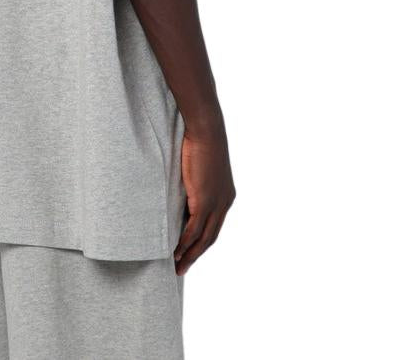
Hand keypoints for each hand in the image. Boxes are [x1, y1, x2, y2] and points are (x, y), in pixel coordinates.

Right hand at [174, 119, 235, 274]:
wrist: (206, 131)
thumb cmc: (200, 142)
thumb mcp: (199, 168)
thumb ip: (194, 183)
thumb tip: (180, 191)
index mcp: (226, 197)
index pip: (214, 227)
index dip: (202, 242)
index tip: (189, 253)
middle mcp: (225, 204)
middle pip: (210, 238)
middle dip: (196, 255)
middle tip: (182, 269)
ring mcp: (216, 204)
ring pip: (203, 239)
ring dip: (189, 255)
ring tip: (176, 267)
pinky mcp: (205, 201)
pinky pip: (194, 229)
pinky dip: (184, 243)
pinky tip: (174, 251)